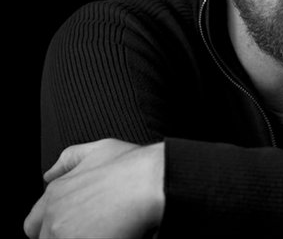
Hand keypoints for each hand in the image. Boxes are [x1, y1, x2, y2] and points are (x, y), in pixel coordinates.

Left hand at [24, 139, 164, 238]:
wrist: (152, 182)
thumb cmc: (132, 166)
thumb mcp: (100, 149)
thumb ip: (69, 158)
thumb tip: (50, 173)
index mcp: (56, 193)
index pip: (34, 224)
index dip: (52, 226)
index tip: (72, 225)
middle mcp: (55, 217)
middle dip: (65, 235)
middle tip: (91, 230)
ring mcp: (65, 236)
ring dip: (79, 238)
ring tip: (103, 231)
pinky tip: (109, 235)